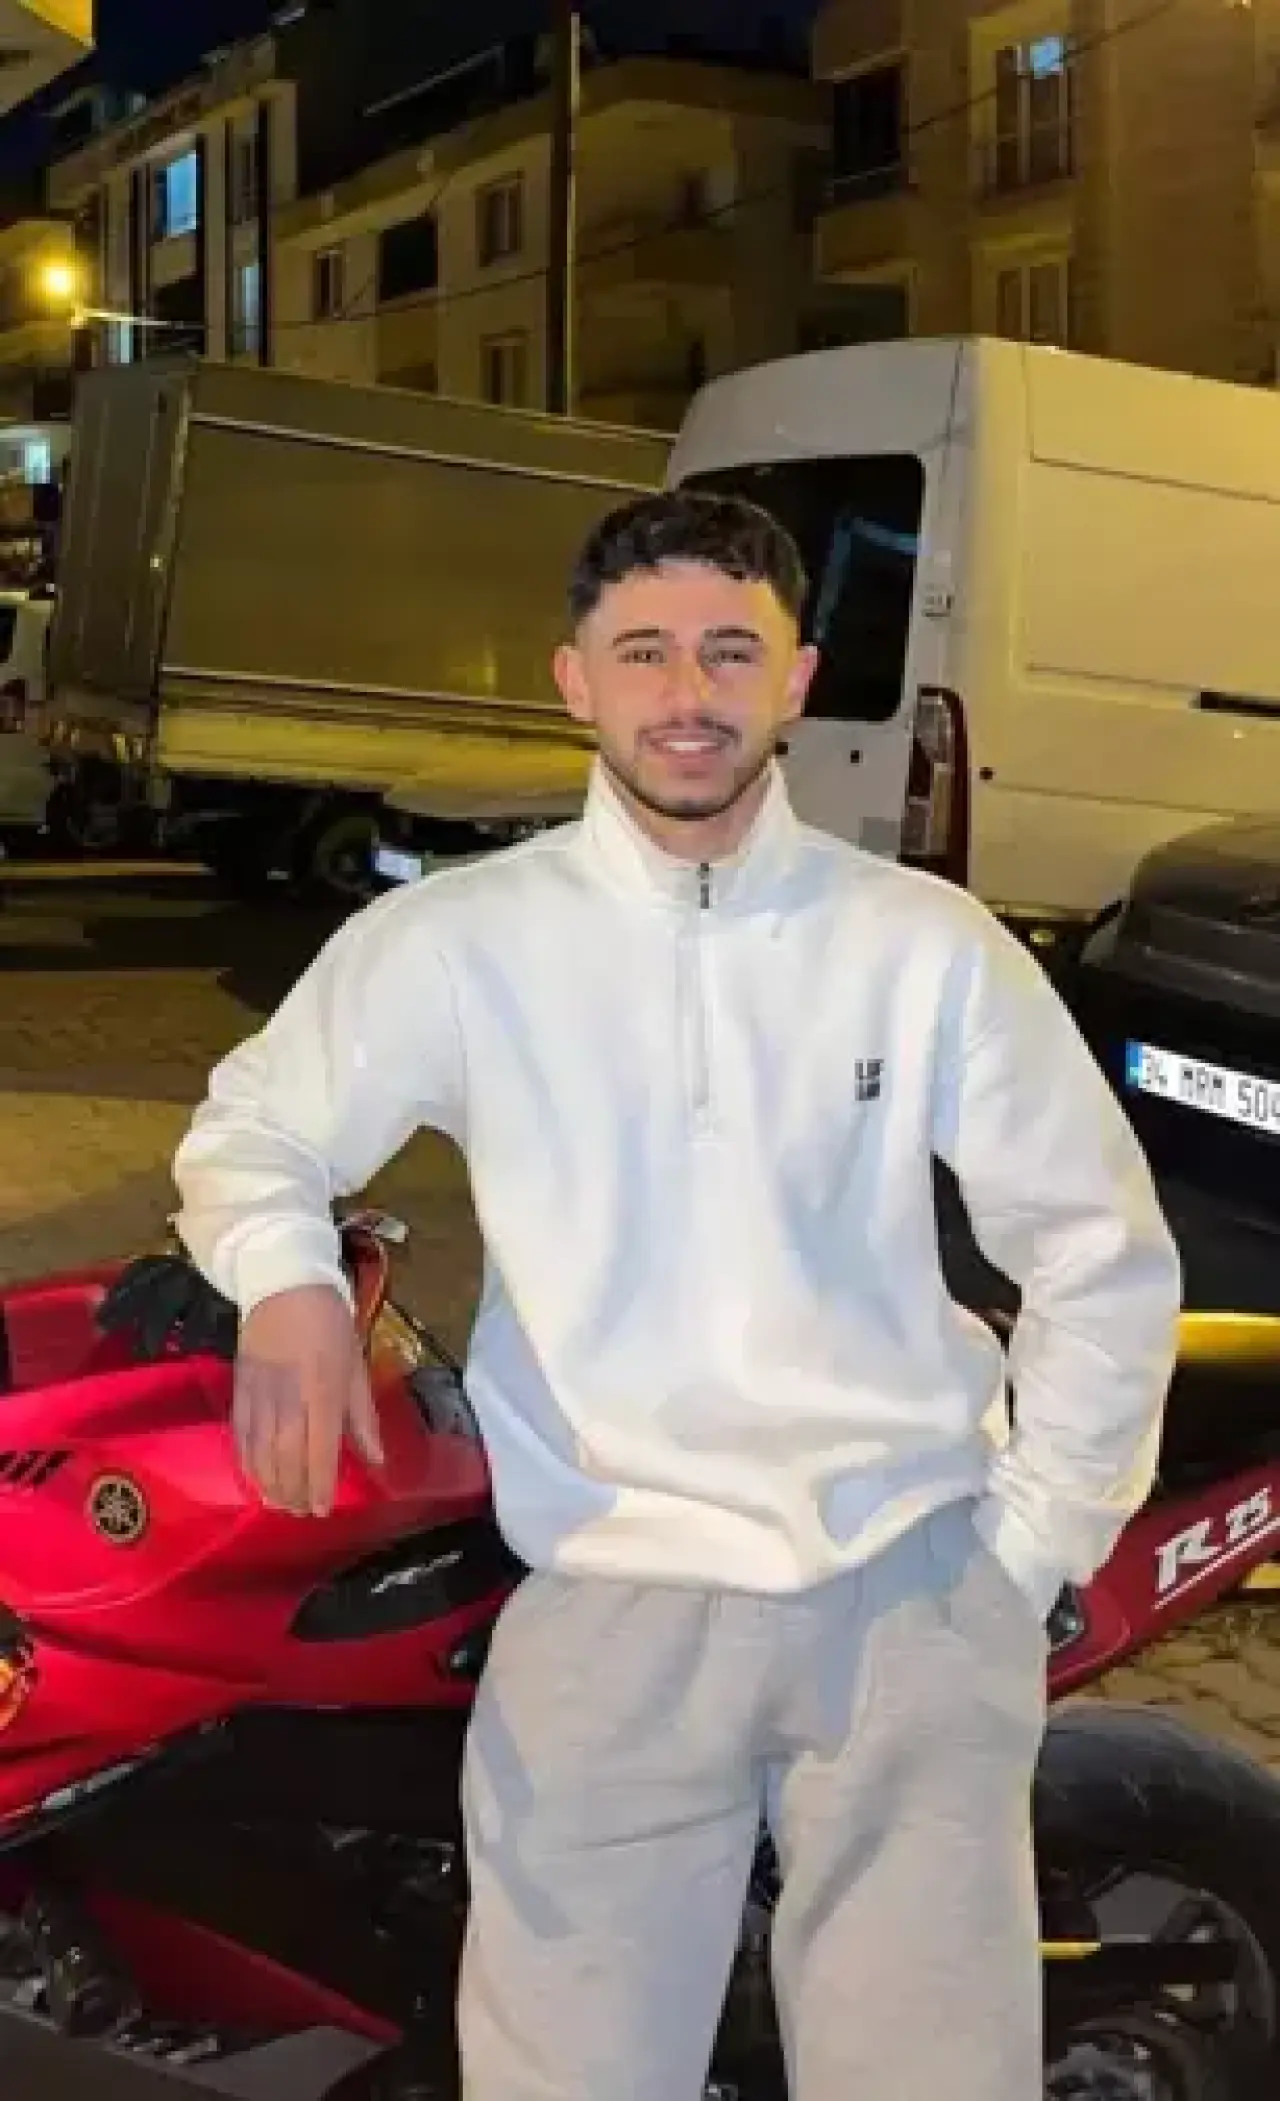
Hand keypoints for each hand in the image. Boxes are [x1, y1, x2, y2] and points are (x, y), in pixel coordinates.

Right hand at [232, 1284, 383, 1516]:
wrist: (285, 1286)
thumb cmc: (330, 1326)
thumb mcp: (357, 1367)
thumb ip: (362, 1417)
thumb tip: (375, 1459)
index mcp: (324, 1390)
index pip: (320, 1449)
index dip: (320, 1484)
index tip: (322, 1509)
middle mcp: (290, 1397)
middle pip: (287, 1457)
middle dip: (293, 1490)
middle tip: (300, 1512)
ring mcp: (260, 1394)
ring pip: (260, 1451)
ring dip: (269, 1483)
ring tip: (279, 1503)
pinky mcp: (240, 1389)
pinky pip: (240, 1435)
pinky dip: (247, 1461)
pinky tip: (255, 1478)